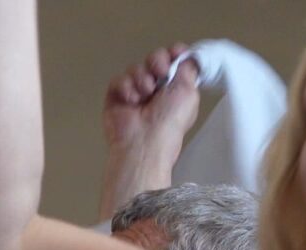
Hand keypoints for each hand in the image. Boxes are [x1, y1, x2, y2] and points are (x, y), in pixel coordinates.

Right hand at [100, 44, 201, 216]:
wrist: (145, 140)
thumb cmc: (170, 122)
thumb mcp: (189, 91)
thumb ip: (189, 69)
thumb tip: (187, 57)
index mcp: (175, 87)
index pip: (174, 59)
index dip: (174, 52)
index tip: (176, 53)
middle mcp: (156, 88)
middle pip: (154, 58)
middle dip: (157, 62)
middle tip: (160, 74)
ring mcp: (135, 92)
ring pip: (136, 68)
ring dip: (142, 78)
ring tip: (145, 95)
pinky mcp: (116, 96)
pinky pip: (118, 79)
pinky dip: (125, 86)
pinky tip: (131, 100)